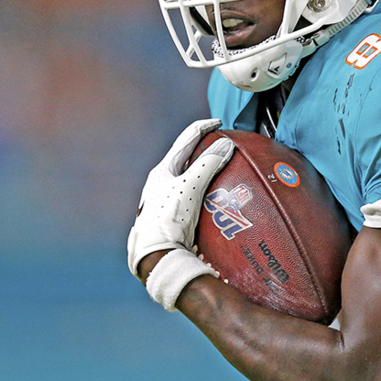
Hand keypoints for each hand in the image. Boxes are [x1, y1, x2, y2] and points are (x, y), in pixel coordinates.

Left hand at [127, 118, 234, 309]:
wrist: (155, 257)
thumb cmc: (167, 220)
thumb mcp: (189, 187)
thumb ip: (207, 164)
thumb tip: (226, 145)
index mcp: (161, 171)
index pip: (185, 140)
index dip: (203, 128)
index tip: (219, 123)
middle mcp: (161, 184)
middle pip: (186, 159)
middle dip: (206, 150)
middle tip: (224, 146)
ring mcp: (166, 201)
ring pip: (190, 179)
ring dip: (207, 173)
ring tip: (224, 172)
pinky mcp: (173, 218)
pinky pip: (194, 198)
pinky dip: (207, 193)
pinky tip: (217, 201)